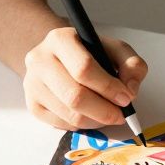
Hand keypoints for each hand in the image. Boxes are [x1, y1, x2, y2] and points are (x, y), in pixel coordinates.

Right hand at [22, 27, 147, 129]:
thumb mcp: (115, 50)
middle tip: (120, 115)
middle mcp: (39, 60)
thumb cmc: (90, 54)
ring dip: (95, 121)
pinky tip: (91, 115)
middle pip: (74, 96)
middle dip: (103, 110)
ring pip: (69, 115)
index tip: (126, 98)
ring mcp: (32, 84)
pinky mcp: (32, 105)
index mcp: (60, 39)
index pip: (84, 68)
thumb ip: (132, 65)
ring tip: (107, 114)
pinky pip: (62, 125)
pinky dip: (82, 126)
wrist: (60, 58)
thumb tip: (130, 90)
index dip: (108, 87)